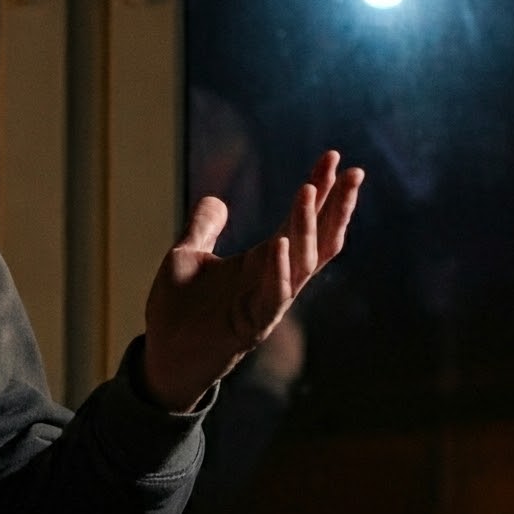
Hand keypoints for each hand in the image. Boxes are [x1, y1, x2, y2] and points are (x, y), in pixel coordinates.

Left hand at [141, 150, 362, 413]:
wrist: (161, 356)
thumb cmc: (178, 310)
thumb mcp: (186, 257)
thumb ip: (203, 229)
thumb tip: (215, 198)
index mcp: (263, 262)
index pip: (301, 222)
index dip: (321, 191)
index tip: (333, 157)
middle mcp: (274, 280)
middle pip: (319, 240)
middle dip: (337, 205)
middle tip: (353, 170)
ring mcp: (266, 303)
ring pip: (302, 263)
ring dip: (306, 226)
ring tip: (308, 190)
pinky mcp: (250, 326)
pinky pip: (273, 297)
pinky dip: (278, 270)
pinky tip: (280, 243)